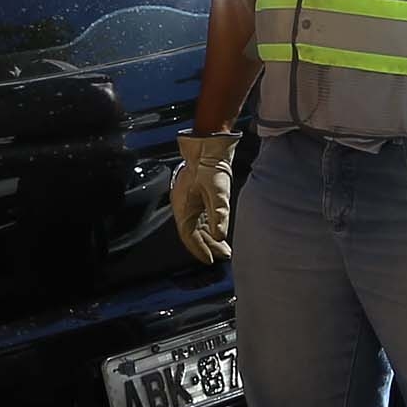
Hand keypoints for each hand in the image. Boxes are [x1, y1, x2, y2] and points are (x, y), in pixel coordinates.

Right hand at [171, 133, 233, 264]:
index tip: (211, 260)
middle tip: (222, 256)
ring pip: (198, 226)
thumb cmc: (210, 166)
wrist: (208, 146)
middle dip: (208, 246)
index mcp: (183, 207)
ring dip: (209, 237)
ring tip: (223, 249)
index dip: (200, 249)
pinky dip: (209, 227)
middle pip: (194, 233)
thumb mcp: (217, 191)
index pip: (189, 236)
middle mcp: (184, 206)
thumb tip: (219, 236)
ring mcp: (189, 201)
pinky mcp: (196, 196)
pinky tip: (218, 232)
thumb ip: (218, 214)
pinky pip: (201, 218)